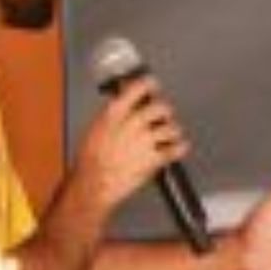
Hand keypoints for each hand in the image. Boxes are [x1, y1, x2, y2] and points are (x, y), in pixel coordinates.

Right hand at [69, 76, 188, 210]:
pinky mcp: (153, 158)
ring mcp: (144, 141)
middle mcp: (132, 123)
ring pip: (172, 128)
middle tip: (164, 116)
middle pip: (161, 107)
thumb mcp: (96, 128)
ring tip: (171, 135)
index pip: (139, 87)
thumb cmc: (89, 161)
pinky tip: (179, 148)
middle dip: (165, 112)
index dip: (150, 85)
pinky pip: (176, 149)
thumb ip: (113, 115)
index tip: (154, 86)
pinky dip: (181, 148)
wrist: (93, 184)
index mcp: (114, 113)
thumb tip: (124, 105)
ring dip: (173, 131)